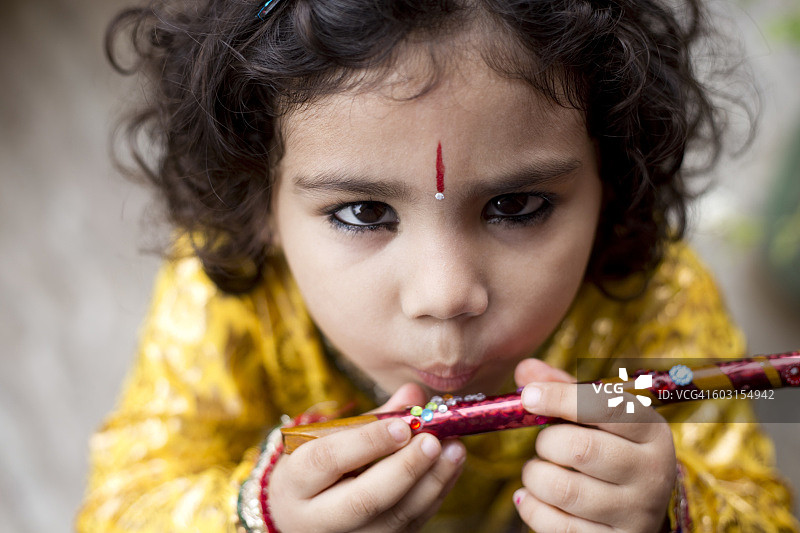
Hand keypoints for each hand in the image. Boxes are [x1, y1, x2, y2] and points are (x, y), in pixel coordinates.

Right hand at [268, 383, 465, 531]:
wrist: (296, 517)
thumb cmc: (315, 470)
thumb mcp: (325, 440)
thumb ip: (371, 418)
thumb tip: (414, 394)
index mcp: (296, 481)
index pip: (328, 460)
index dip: (368, 442)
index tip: (403, 425)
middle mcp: (316, 518)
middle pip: (364, 500)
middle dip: (405, 469)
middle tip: (433, 441)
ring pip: (394, 519)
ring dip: (431, 483)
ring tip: (454, 450)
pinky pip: (409, 526)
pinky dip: (434, 495)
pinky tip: (450, 467)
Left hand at [513, 359, 675, 532]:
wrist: (639, 507)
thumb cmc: (611, 448)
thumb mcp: (598, 414)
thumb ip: (564, 389)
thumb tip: (526, 370)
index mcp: (652, 431)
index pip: (604, 406)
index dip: (559, 398)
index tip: (527, 395)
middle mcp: (653, 473)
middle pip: (580, 449)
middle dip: (545, 442)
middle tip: (543, 444)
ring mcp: (636, 513)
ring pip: (563, 489)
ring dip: (535, 475)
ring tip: (538, 470)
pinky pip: (557, 526)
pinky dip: (531, 506)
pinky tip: (532, 496)